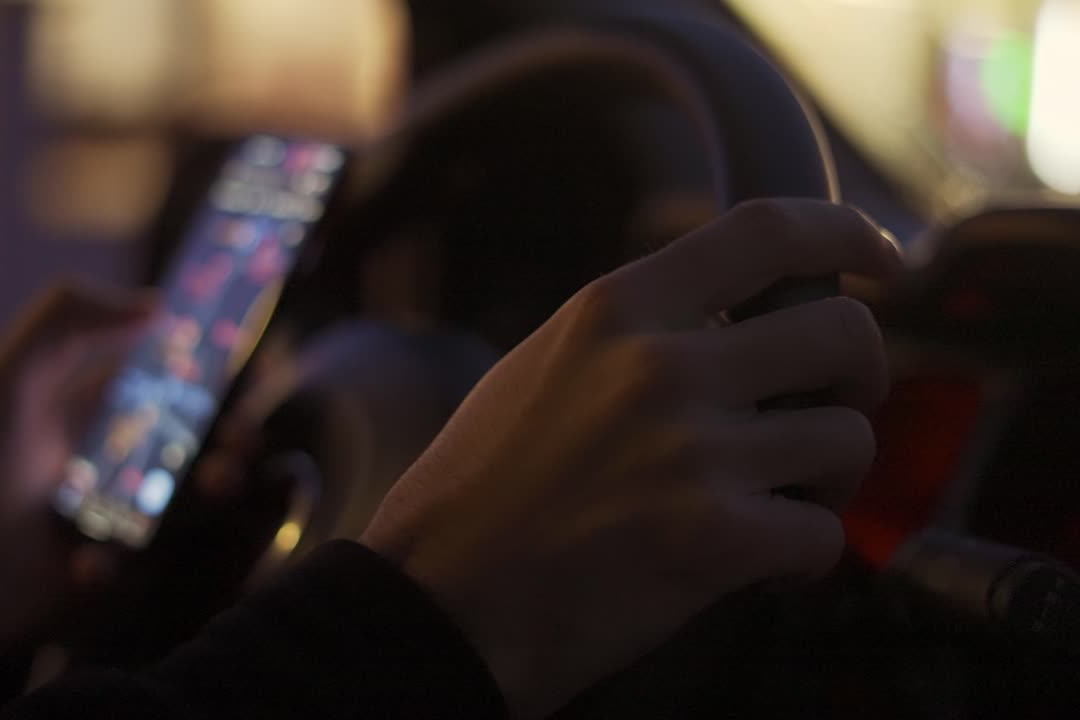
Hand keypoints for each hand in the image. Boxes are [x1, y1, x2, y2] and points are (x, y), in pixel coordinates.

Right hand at [361, 200, 903, 717]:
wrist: (438, 599)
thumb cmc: (474, 493)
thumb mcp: (539, 369)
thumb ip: (632, 335)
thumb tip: (725, 324)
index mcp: (614, 311)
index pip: (765, 230)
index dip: (847, 232)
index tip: (881, 258)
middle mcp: (661, 366)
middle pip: (842, 330)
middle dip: (860, 376)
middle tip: (831, 408)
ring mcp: (692, 451)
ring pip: (848, 438)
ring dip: (831, 478)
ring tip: (783, 500)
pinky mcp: (712, 540)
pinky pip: (824, 535)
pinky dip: (806, 557)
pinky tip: (761, 565)